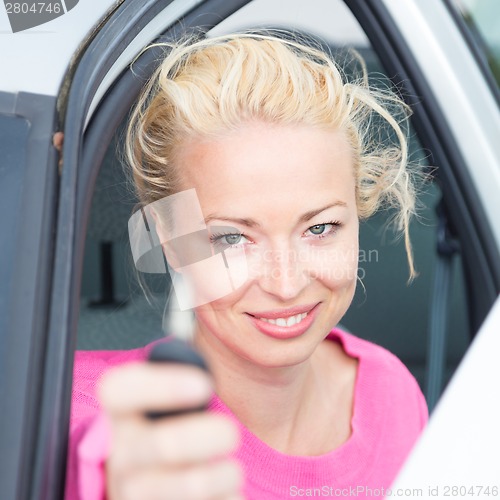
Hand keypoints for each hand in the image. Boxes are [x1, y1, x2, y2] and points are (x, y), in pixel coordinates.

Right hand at [99, 362, 242, 499]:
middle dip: (215, 433)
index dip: (163, 385)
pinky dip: (228, 498)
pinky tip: (222, 494)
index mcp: (120, 414)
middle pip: (166, 444)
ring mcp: (134, 493)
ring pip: (194, 484)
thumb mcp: (165, 406)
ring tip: (229, 469)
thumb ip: (180, 384)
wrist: (149, 486)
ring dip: (227, 474)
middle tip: (230, 432)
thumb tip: (207, 381)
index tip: (204, 385)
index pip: (118, 390)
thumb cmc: (168, 432)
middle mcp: (121, 455)